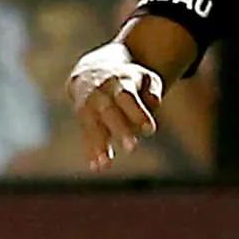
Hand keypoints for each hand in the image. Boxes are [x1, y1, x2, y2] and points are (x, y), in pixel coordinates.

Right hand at [69, 37, 164, 170]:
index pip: (128, 97)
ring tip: (106, 164)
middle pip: (109, 111)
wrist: (92, 71)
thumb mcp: (144, 77)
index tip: (150, 130)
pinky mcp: (83, 119)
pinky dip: (90, 151)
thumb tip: (155, 102)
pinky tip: (97, 167)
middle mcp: (101, 93)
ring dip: (99, 145)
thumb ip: (152, 89)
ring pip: (93, 125)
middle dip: (119, 129)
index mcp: (119, 81)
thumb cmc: (128, 80)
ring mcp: (89, 106)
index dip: (138, 112)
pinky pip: (85, 135)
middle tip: (132, 148)